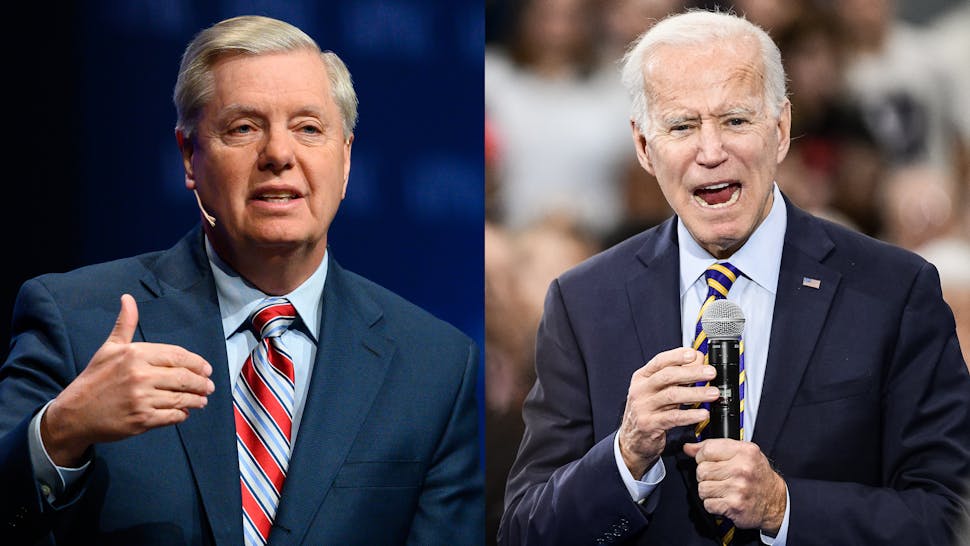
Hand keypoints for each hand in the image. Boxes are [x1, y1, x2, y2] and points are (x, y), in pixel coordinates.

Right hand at [41, 294, 213, 465]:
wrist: (74, 413)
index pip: (177, 355)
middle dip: (202, 383)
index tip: (206, 369)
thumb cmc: (95, 378)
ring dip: (196, 400)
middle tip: (209, 386)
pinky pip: (172, 416)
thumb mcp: (109, 348)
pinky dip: (182, 414)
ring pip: (181, 398)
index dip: (196, 362)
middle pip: (184, 377)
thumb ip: (125, 324)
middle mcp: (140, 375)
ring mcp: (142, 399)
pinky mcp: (142, 420)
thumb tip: (128, 298)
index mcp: (135, 354)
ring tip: (202, 400)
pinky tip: (185, 412)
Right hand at [617, 348, 718, 476]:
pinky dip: (690, 415)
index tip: (694, 354)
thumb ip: (678, 376)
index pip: (659, 361)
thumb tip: (697, 359)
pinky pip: (673, 418)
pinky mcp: (649, 424)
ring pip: (672, 396)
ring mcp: (643, 407)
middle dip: (692, 373)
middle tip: (710, 373)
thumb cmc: (648, 411)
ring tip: (713, 393)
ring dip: (696, 393)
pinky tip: (702, 413)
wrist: (632, 439)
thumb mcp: (659, 391)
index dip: (677, 356)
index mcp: (642, 377)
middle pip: (667, 376)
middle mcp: (640, 390)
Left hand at [683, 439, 786, 533]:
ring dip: (708, 491)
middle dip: (705, 476)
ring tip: (722, 489)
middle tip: (718, 478)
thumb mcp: (742, 454)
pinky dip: (713, 504)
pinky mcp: (734, 506)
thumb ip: (714, 447)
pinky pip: (708, 503)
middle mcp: (742, 469)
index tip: (708, 461)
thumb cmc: (757, 476)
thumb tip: (689, 447)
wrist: (775, 501)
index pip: (707, 449)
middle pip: (702, 470)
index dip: (702, 456)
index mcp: (744, 451)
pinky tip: (724, 500)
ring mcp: (738, 488)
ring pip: (702, 488)